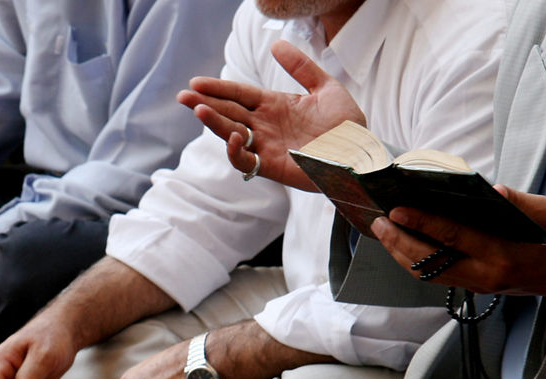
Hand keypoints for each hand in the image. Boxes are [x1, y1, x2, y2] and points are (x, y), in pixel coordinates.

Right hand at [177, 39, 364, 189]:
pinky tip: (232, 135)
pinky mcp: (272, 166)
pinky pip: (246, 161)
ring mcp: (266, 146)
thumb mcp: (325, 88)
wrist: (362, 154)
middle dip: (204, 104)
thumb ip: (301, 67)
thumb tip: (276, 45)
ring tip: (198, 110)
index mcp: (273, 105)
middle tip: (183, 96)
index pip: (239, 94)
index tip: (196, 82)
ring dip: (214, 123)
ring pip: (231, 134)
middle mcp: (264, 126)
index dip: (218, 88)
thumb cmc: (347, 125)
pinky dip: (235, 150)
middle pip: (228, 112)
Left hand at [370, 186, 545, 303]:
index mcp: (502, 253)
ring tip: (383, 231)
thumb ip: (520, 201)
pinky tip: (401, 245)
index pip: (453, 236)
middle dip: (399, 240)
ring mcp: (476, 284)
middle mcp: (484, 273)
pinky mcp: (472, 287)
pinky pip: (434, 276)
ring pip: (427, 273)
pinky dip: (413, 261)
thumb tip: (493, 189)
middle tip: (379, 221)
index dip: (422, 222)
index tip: (398, 210)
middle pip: (429, 260)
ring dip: (400, 253)